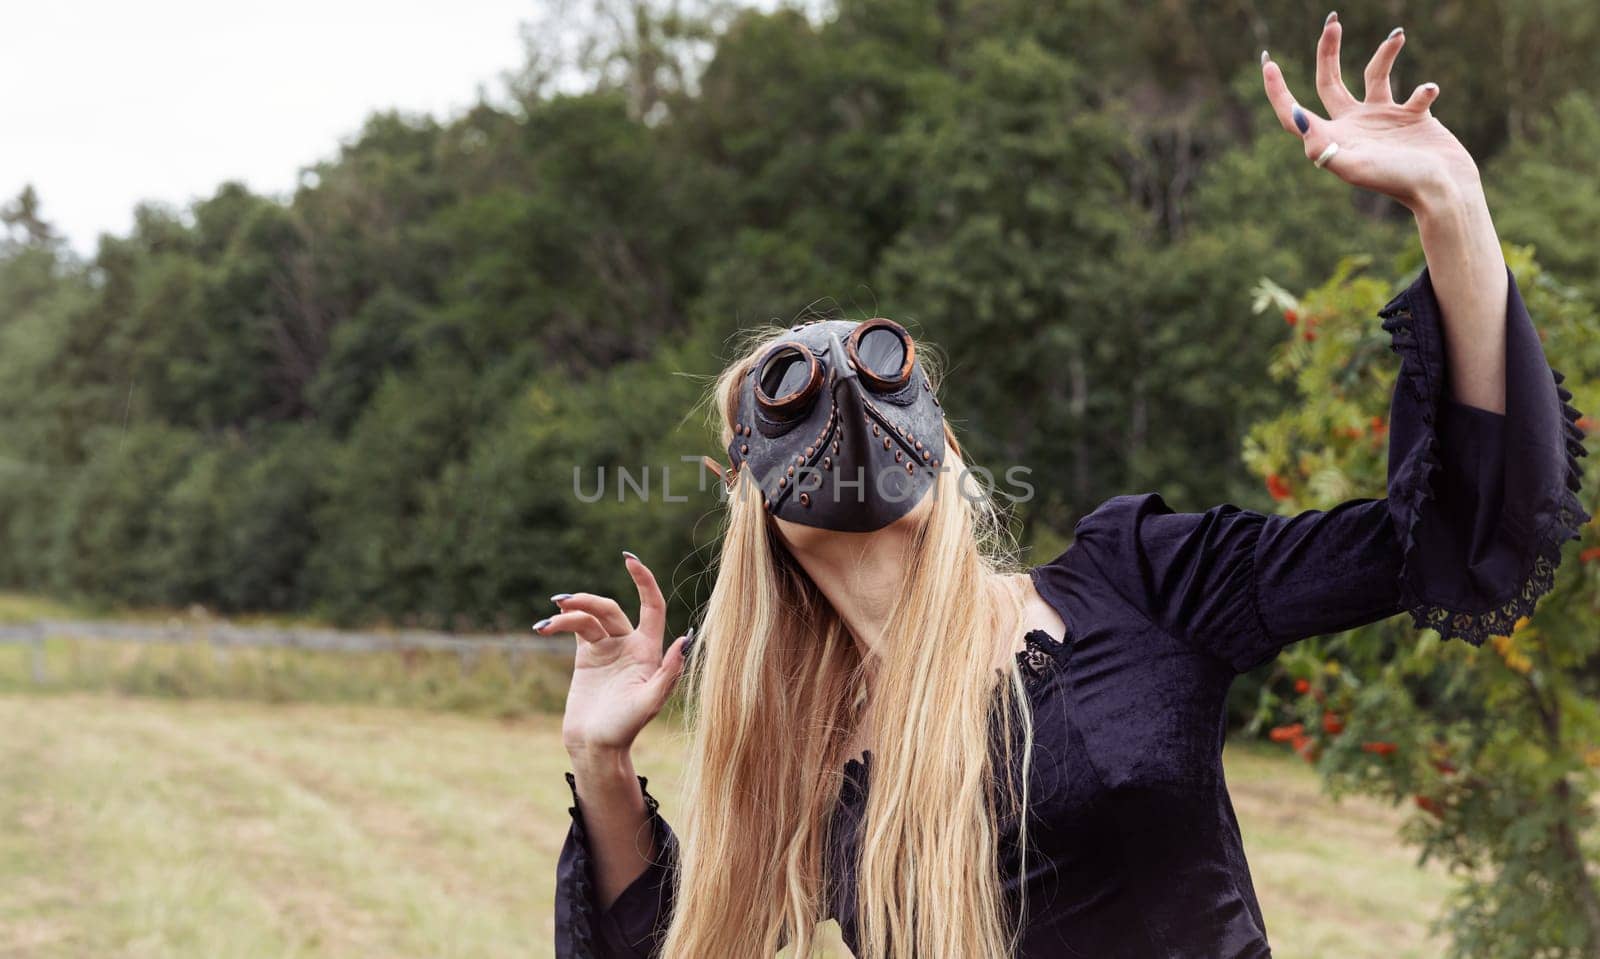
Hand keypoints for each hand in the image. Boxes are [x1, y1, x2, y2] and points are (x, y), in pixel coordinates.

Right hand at [541, 551, 691, 755]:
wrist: (595, 747)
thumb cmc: (626, 728)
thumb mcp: (651, 702)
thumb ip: (669, 672)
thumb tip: (686, 639)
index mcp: (649, 650)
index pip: (651, 606)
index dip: (644, 581)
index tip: (629, 560)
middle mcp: (629, 644)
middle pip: (610, 608)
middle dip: (587, 601)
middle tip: (563, 602)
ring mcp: (607, 648)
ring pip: (588, 617)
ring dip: (568, 614)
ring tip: (547, 624)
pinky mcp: (586, 657)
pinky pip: (575, 629)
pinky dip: (561, 621)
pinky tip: (546, 623)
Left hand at [1261, 15, 1480, 212]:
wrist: (1443, 191)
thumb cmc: (1397, 182)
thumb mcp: (1355, 167)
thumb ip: (1323, 146)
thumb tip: (1297, 116)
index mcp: (1333, 138)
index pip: (1295, 112)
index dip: (1277, 90)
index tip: (1268, 61)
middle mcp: (1354, 126)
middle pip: (1330, 82)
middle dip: (1328, 52)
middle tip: (1333, 21)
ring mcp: (1383, 120)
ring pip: (1374, 76)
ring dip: (1384, 55)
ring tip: (1397, 36)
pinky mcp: (1413, 118)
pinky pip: (1416, 92)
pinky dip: (1424, 89)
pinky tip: (1428, 93)